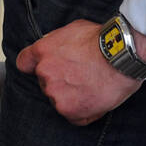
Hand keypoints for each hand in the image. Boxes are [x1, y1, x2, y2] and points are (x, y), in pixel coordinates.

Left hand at [16, 18, 145, 125]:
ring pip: (58, 99)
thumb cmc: (102, 40)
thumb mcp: (72, 29)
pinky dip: (83, 112)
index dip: (34, 66)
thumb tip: (52, 46)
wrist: (121, 56)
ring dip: (70, 96)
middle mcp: (45, 73)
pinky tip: (94, 100)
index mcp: (42, 51)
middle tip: (80, 76)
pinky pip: (72, 116)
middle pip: (45, 82)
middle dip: (59, 80)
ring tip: (90, 86)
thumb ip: (56, 41)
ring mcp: (55, 93)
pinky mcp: (69, 110)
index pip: (24, 63)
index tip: (44, 68)